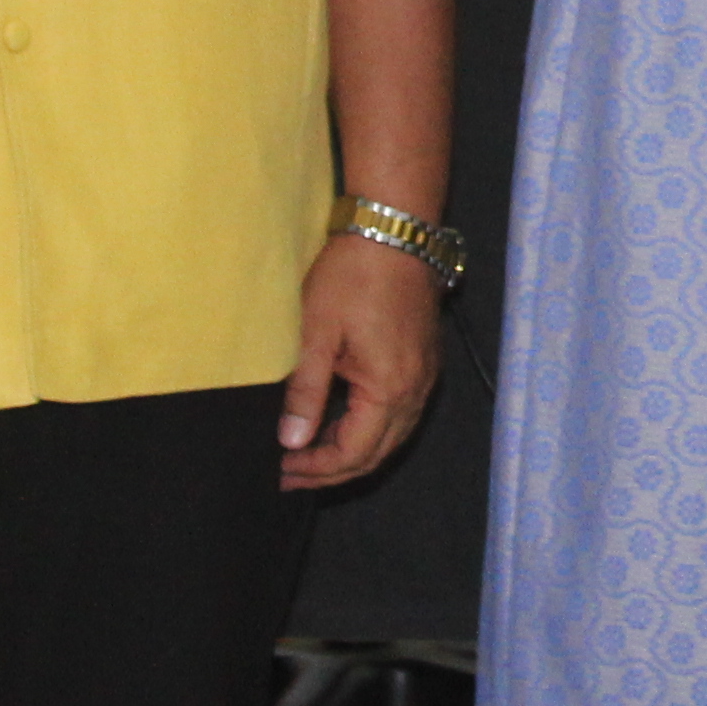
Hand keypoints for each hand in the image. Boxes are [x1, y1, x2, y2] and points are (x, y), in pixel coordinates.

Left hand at [279, 236, 441, 490]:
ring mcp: (425, 377)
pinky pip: (400, 415)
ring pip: (392, 438)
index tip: (281, 469)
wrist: (394, 232)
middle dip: (332, 471)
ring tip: (310, 454)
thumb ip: (306, 392)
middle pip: (376, 454)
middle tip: (290, 474)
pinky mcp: (424, 361)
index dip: (315, 469)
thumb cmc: (352, 277)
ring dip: (352, 452)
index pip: (353, 453)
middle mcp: (416, 391)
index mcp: (389, 389)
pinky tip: (341, 422)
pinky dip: (370, 430)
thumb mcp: (316, 334)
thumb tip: (291, 441)